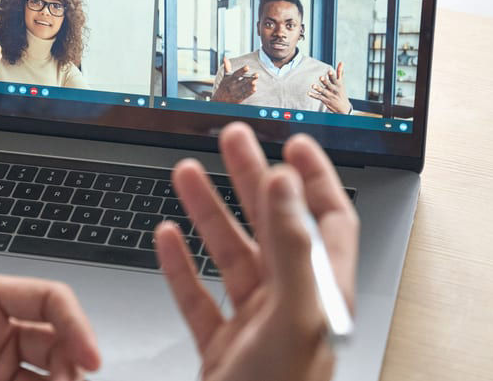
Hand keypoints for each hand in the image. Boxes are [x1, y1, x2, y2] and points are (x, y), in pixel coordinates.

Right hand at [155, 123, 358, 380]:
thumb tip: (288, 184)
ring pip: (230, 257)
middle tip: (231, 140)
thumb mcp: (293, 318)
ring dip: (209, 213)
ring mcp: (253, 330)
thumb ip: (293, 247)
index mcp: (320, 296)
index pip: (327, 221)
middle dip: (251, 179)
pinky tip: (165, 239)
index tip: (292, 141)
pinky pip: (197, 299)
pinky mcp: (220, 352)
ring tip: (186, 173)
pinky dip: (179, 267)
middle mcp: (289, 308)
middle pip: (273, 227)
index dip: (312, 178)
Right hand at [210, 56, 257, 103]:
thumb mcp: (224, 77)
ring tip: (255, 82)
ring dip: (250, 85)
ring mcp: (235, 93)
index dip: (241, 71)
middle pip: (242, 81)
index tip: (247, 67)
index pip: (236, 74)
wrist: (219, 101)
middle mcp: (232, 86)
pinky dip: (249, 92)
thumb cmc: (223, 87)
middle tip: (256, 74)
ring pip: (244, 88)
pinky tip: (254, 89)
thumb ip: (226, 68)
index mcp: (229, 80)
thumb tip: (225, 57)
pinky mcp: (238, 99)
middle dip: (249, 78)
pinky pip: (244, 95)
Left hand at [309, 62, 350, 113]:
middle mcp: (334, 90)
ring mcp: (330, 95)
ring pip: (323, 91)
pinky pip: (319, 97)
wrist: (343, 107)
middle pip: (329, 85)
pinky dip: (313, 95)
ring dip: (318, 88)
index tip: (329, 71)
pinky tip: (308, 93)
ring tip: (313, 85)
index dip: (332, 76)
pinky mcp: (325, 100)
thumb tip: (341, 62)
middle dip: (325, 81)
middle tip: (321, 77)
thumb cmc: (341, 92)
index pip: (335, 79)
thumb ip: (340, 72)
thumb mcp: (341, 82)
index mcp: (338, 85)